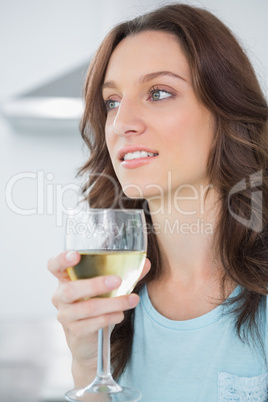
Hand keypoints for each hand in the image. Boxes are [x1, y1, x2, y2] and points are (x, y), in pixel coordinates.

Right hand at [47, 251, 150, 381]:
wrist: (89, 342)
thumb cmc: (96, 305)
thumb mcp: (106, 288)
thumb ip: (125, 274)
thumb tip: (146, 263)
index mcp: (65, 279)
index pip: (54, 266)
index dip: (62, 259)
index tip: (76, 255)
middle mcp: (61, 297)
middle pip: (71, 289)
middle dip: (95, 284)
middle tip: (117, 281)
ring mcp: (66, 316)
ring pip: (88, 307)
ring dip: (113, 303)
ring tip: (132, 299)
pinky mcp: (76, 332)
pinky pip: (94, 323)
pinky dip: (111, 317)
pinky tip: (121, 314)